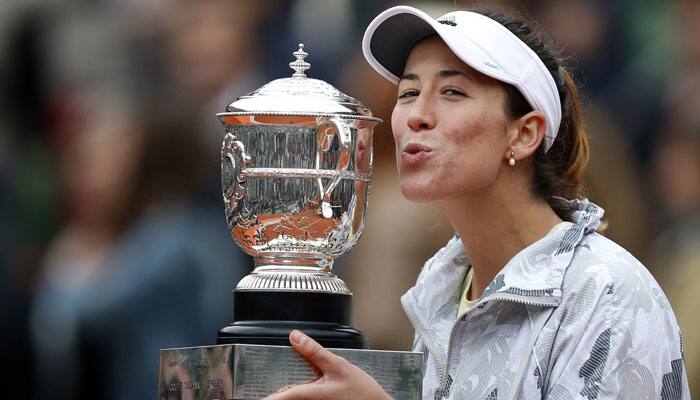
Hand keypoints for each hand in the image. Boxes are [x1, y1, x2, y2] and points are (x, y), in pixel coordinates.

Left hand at [265, 330, 392, 399]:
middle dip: (275, 394)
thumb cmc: (362, 393)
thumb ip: (314, 352)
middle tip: (260, 389)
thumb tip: (295, 337)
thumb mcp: (338, 366)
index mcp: (308, 395)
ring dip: (285, 394)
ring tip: (277, 389)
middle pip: (283, 399)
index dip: (264, 397)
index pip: (277, 398)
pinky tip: (303, 388)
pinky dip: (296, 395)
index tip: (245, 396)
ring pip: (293, 399)